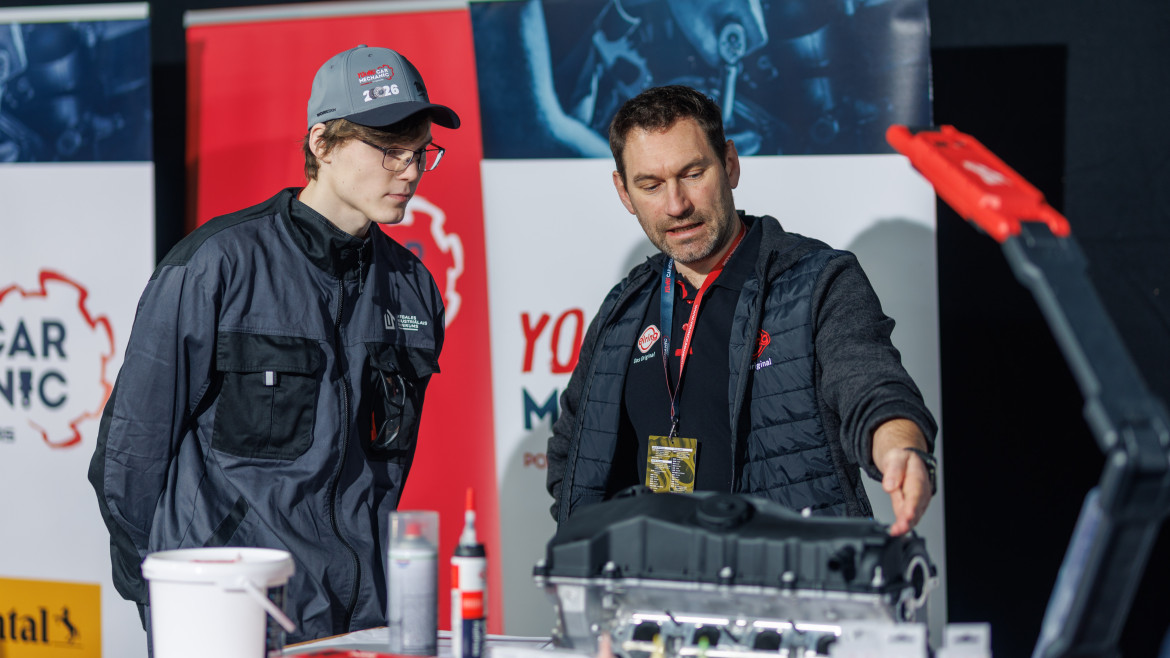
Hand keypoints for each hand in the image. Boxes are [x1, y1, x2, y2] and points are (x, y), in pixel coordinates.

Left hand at [871, 418, 932, 535]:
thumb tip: (889, 486)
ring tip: (897, 532)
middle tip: (900, 529)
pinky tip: (897, 531)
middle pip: (916, 507)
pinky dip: (904, 525)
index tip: (907, 515)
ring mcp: (918, 499)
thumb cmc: (902, 459)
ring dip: (906, 525)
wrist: (905, 459)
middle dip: (909, 520)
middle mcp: (921, 490)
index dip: (912, 505)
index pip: (916, 493)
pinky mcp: (912, 505)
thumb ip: (893, 472)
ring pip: (914, 514)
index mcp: (917, 476)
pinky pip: (909, 516)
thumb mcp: (895, 458)